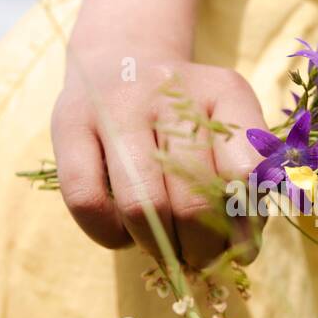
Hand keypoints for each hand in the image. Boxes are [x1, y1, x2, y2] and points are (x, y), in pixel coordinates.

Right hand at [51, 39, 267, 269]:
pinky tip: (124, 233)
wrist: (120, 58)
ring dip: (161, 248)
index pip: (248, 173)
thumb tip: (244, 253)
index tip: (240, 247)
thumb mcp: (227, 132)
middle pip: (195, 200)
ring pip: (143, 206)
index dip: (246, 225)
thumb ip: (246, 186)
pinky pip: (87, 201)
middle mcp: (170, 91)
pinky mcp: (69, 123)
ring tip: (168, 252)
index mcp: (224, 92)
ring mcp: (116, 105)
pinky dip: (110, 235)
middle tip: (201, 259)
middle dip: (203, 249)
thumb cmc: (184, 118)